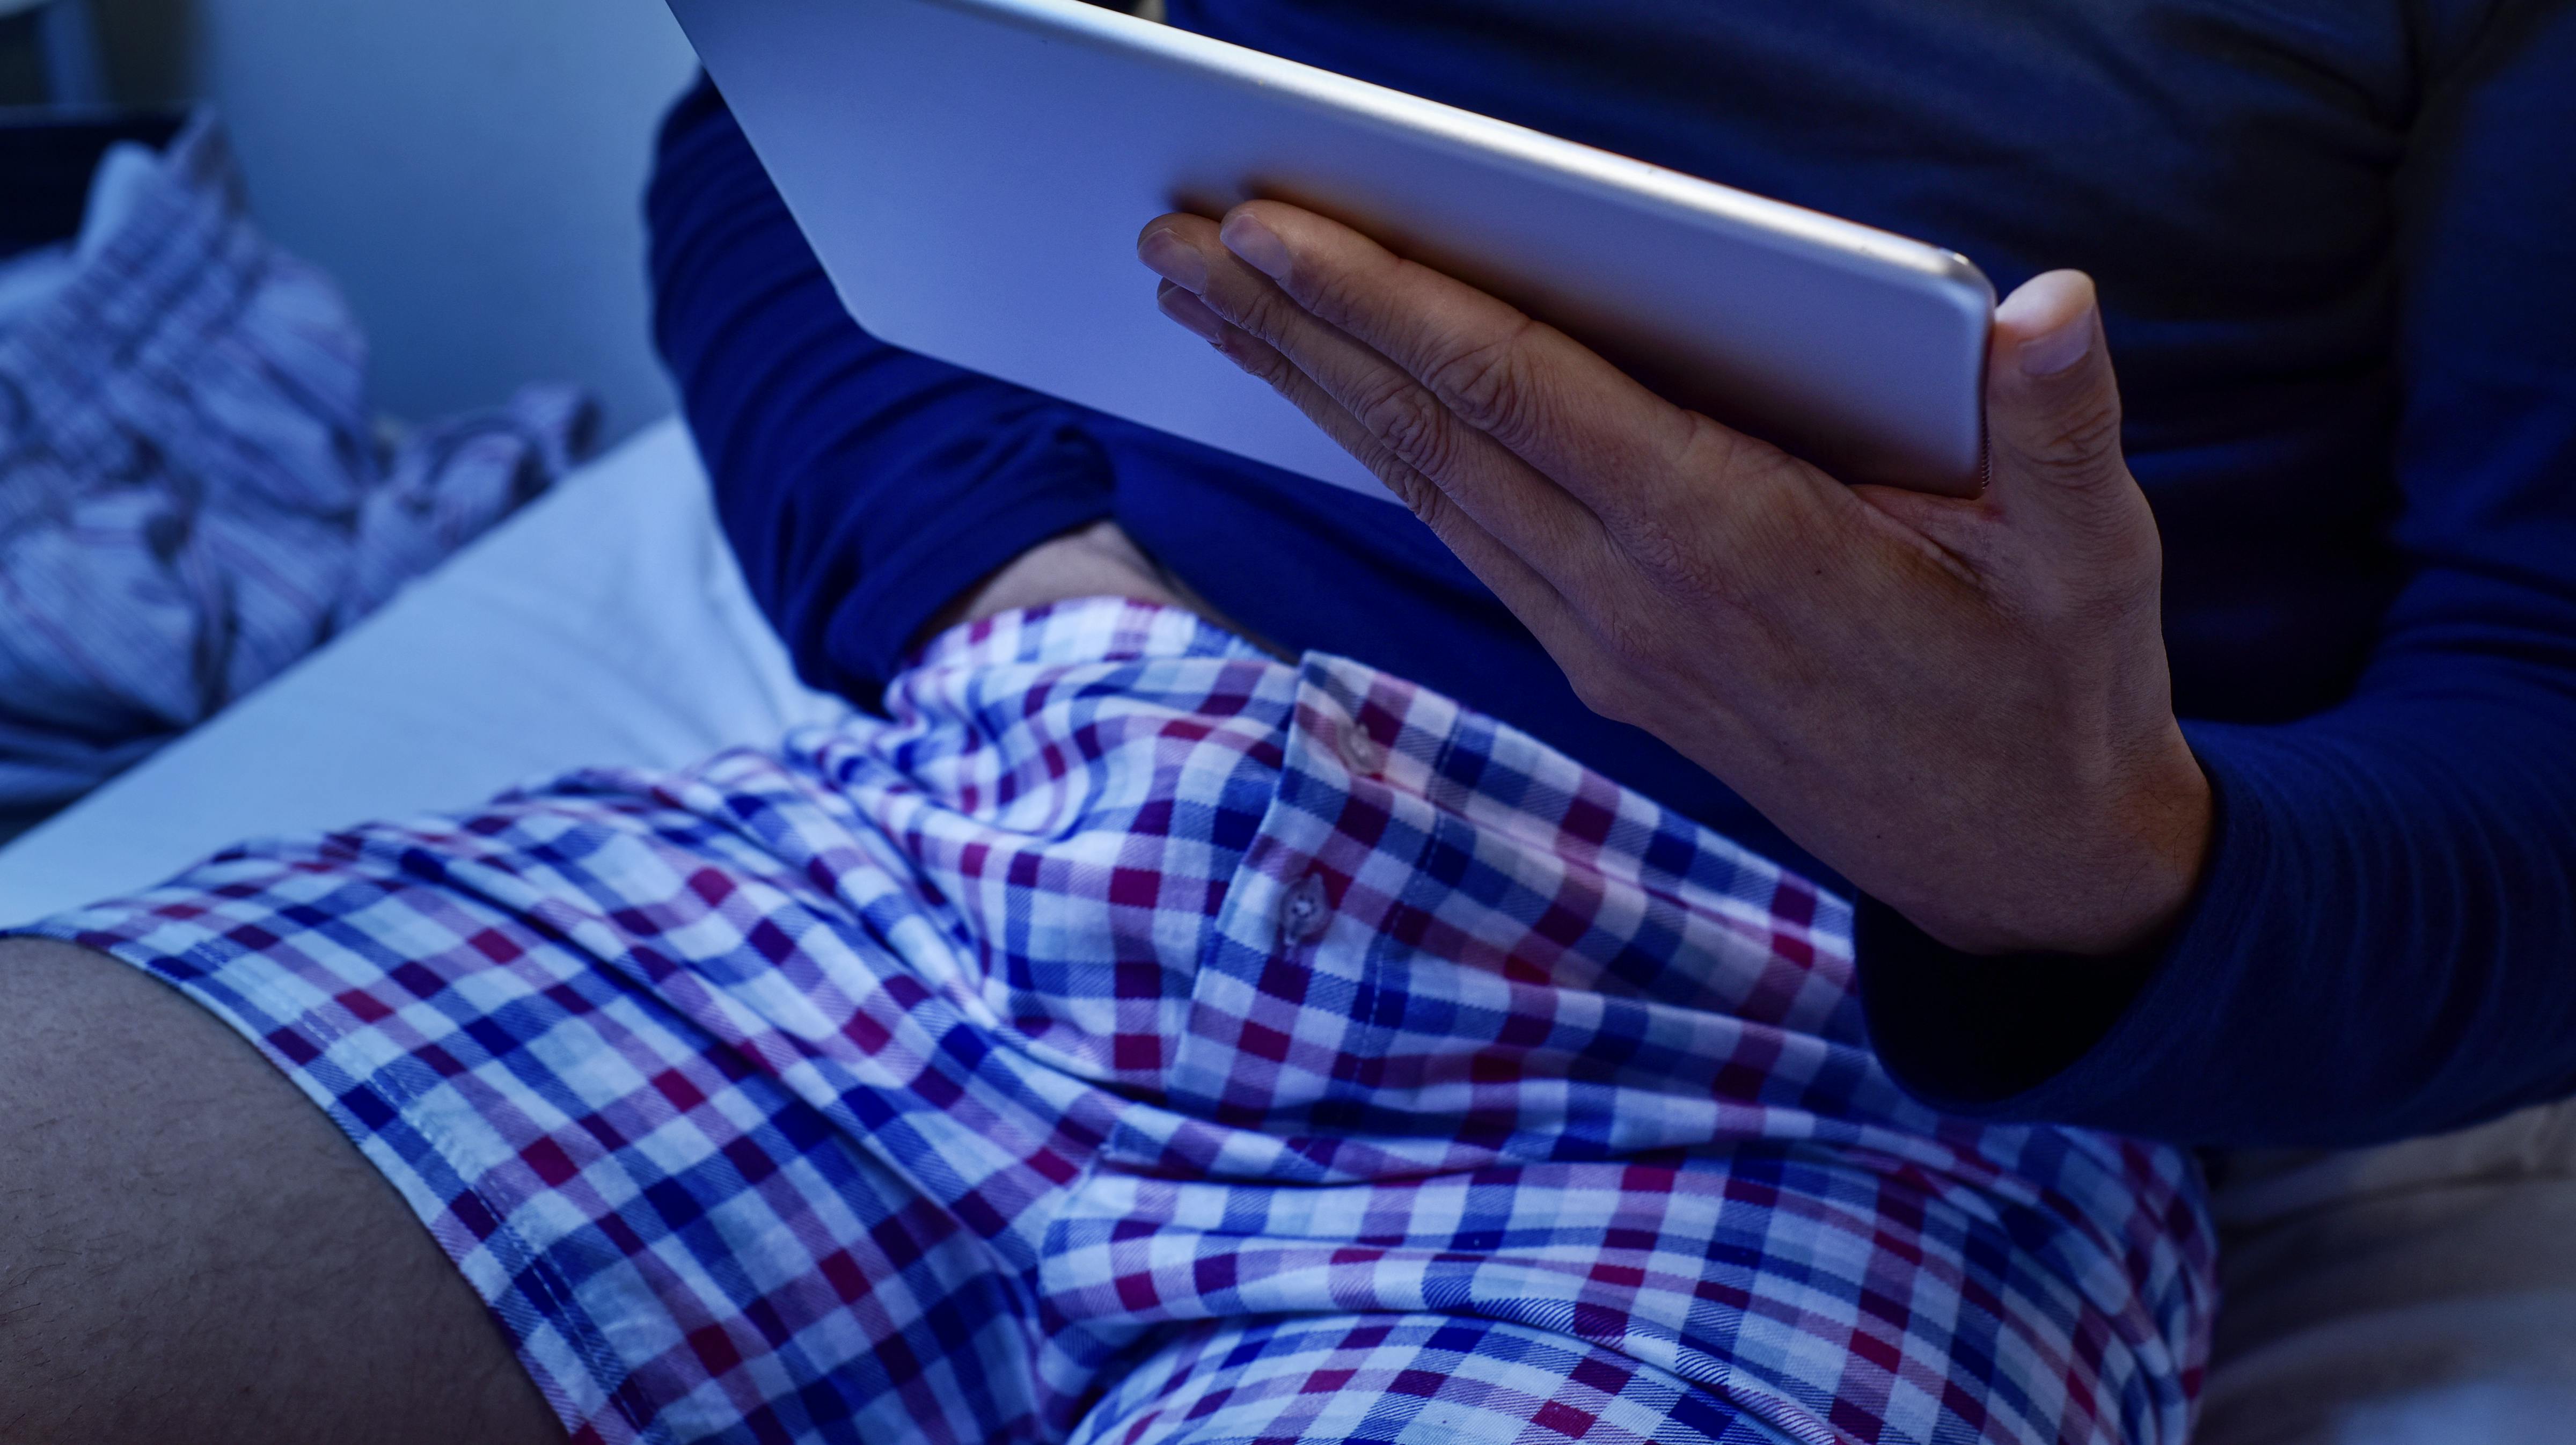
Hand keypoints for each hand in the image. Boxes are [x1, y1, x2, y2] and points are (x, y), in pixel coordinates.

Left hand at [1136, 202, 2210, 956]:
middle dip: (1293, 330)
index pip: (1521, 393)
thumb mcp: (2093, 560)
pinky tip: (1338, 401)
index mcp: (1735, 541)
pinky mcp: (1611, 667)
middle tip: (1169, 241)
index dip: (1386, 303)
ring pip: (1428, 488)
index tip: (1268, 231)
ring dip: (1314, 390)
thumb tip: (2049, 304)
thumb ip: (2062, 427)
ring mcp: (1609, 642)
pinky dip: (1386, 454)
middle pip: (1430, 435)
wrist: (2017, 873)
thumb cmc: (2053, 697)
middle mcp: (1638, 595)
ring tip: (1210, 304)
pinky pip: (1469, 536)